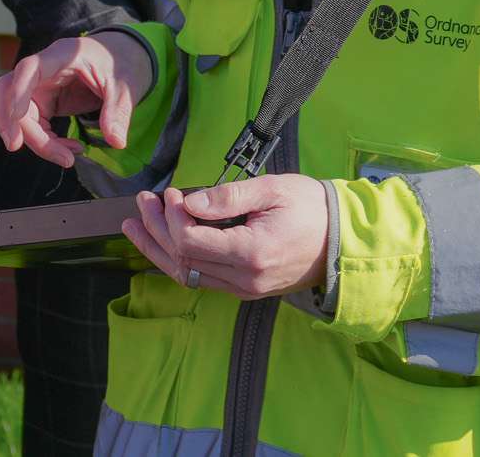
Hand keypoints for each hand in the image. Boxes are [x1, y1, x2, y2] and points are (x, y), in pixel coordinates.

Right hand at [0, 31, 153, 166]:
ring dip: (34, 138)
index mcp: (64, 55)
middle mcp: (45, 69)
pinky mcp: (45, 101)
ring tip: (67, 158)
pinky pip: (33, 123)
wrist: (121, 59)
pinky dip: (45, 141)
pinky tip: (70, 150)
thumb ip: (118, 111)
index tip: (15, 116)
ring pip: (18, 111)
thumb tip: (116, 142)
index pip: (30, 68)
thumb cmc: (121, 64)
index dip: (18, 90)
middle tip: (16, 147)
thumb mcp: (127, 86)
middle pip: (10, 90)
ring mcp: (41, 85)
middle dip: (9, 120)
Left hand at [122, 176, 329, 300]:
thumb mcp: (272, 190)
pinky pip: (202, 280)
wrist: (343, 240)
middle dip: (156, 228)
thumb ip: (228, 196)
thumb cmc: (311, 209)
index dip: (171, 216)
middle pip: (182, 259)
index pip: (191, 241)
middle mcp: (245, 279)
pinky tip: (162, 244)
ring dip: (158, 248)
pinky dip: (178, 261)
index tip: (171, 192)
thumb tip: (190, 203)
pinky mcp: (246, 290)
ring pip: (187, 275)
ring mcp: (245, 289)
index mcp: (252, 253)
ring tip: (135, 226)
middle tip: (142, 202)